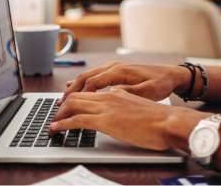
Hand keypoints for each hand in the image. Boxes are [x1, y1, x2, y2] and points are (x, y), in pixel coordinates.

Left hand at [49, 88, 205, 150]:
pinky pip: (77, 120)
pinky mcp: (105, 120)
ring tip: (52, 125)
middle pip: (78, 94)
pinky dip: (63, 124)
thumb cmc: (160, 118)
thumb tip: (119, 108)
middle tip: (56, 115)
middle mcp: (110, 95)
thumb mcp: (140, 105)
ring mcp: (107, 106)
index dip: (77, 97)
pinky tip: (56, 130)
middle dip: (63, 105)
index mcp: (119, 91)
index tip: (69, 106)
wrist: (169, 121)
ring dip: (60, 115)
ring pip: (74, 104)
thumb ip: (127, 103)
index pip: (91, 90)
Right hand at [59, 61, 190, 103]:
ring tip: (62, 101)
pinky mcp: (116, 72)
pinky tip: (73, 88)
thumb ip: (130, 92)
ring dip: (75, 87)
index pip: (93, 82)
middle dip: (71, 91)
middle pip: (86, 77)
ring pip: (88, 76)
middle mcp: (114, 66)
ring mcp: (114, 68)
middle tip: (59, 106)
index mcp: (120, 70)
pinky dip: (83, 83)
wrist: (171, 74)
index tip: (69, 108)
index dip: (79, 95)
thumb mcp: (149, 91)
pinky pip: (95, 76)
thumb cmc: (161, 83)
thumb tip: (113, 93)